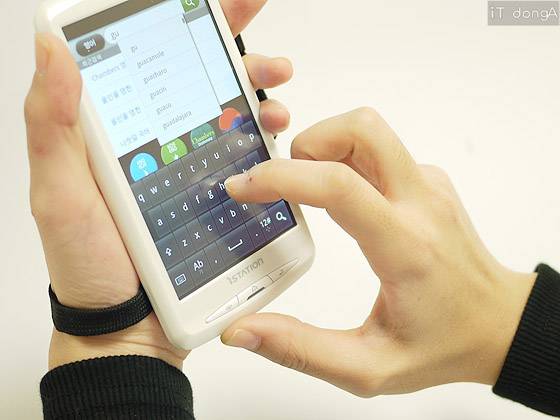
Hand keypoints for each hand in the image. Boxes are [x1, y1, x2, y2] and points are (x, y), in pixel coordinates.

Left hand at [25, 0, 292, 370]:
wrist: (126, 326)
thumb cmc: (88, 265)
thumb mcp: (59, 192)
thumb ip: (52, 122)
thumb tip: (52, 47)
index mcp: (117, 132)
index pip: (150, 61)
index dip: (186, 26)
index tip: (219, 5)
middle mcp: (155, 144)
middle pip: (200, 84)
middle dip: (238, 60)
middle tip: (270, 62)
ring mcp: (187, 172)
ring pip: (229, 121)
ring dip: (259, 104)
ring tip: (277, 111)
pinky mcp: (212, 199)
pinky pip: (244, 164)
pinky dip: (265, 150)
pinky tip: (275, 148)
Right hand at [222, 108, 536, 395]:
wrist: (500, 324)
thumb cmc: (444, 344)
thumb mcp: (369, 368)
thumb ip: (302, 350)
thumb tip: (243, 331)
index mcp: (405, 247)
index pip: (339, 187)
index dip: (281, 177)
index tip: (245, 187)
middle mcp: (421, 204)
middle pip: (362, 129)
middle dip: (309, 141)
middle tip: (285, 180)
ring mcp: (428, 187)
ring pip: (371, 130)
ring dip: (326, 146)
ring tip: (305, 188)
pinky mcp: (427, 183)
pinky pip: (380, 150)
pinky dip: (346, 159)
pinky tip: (337, 198)